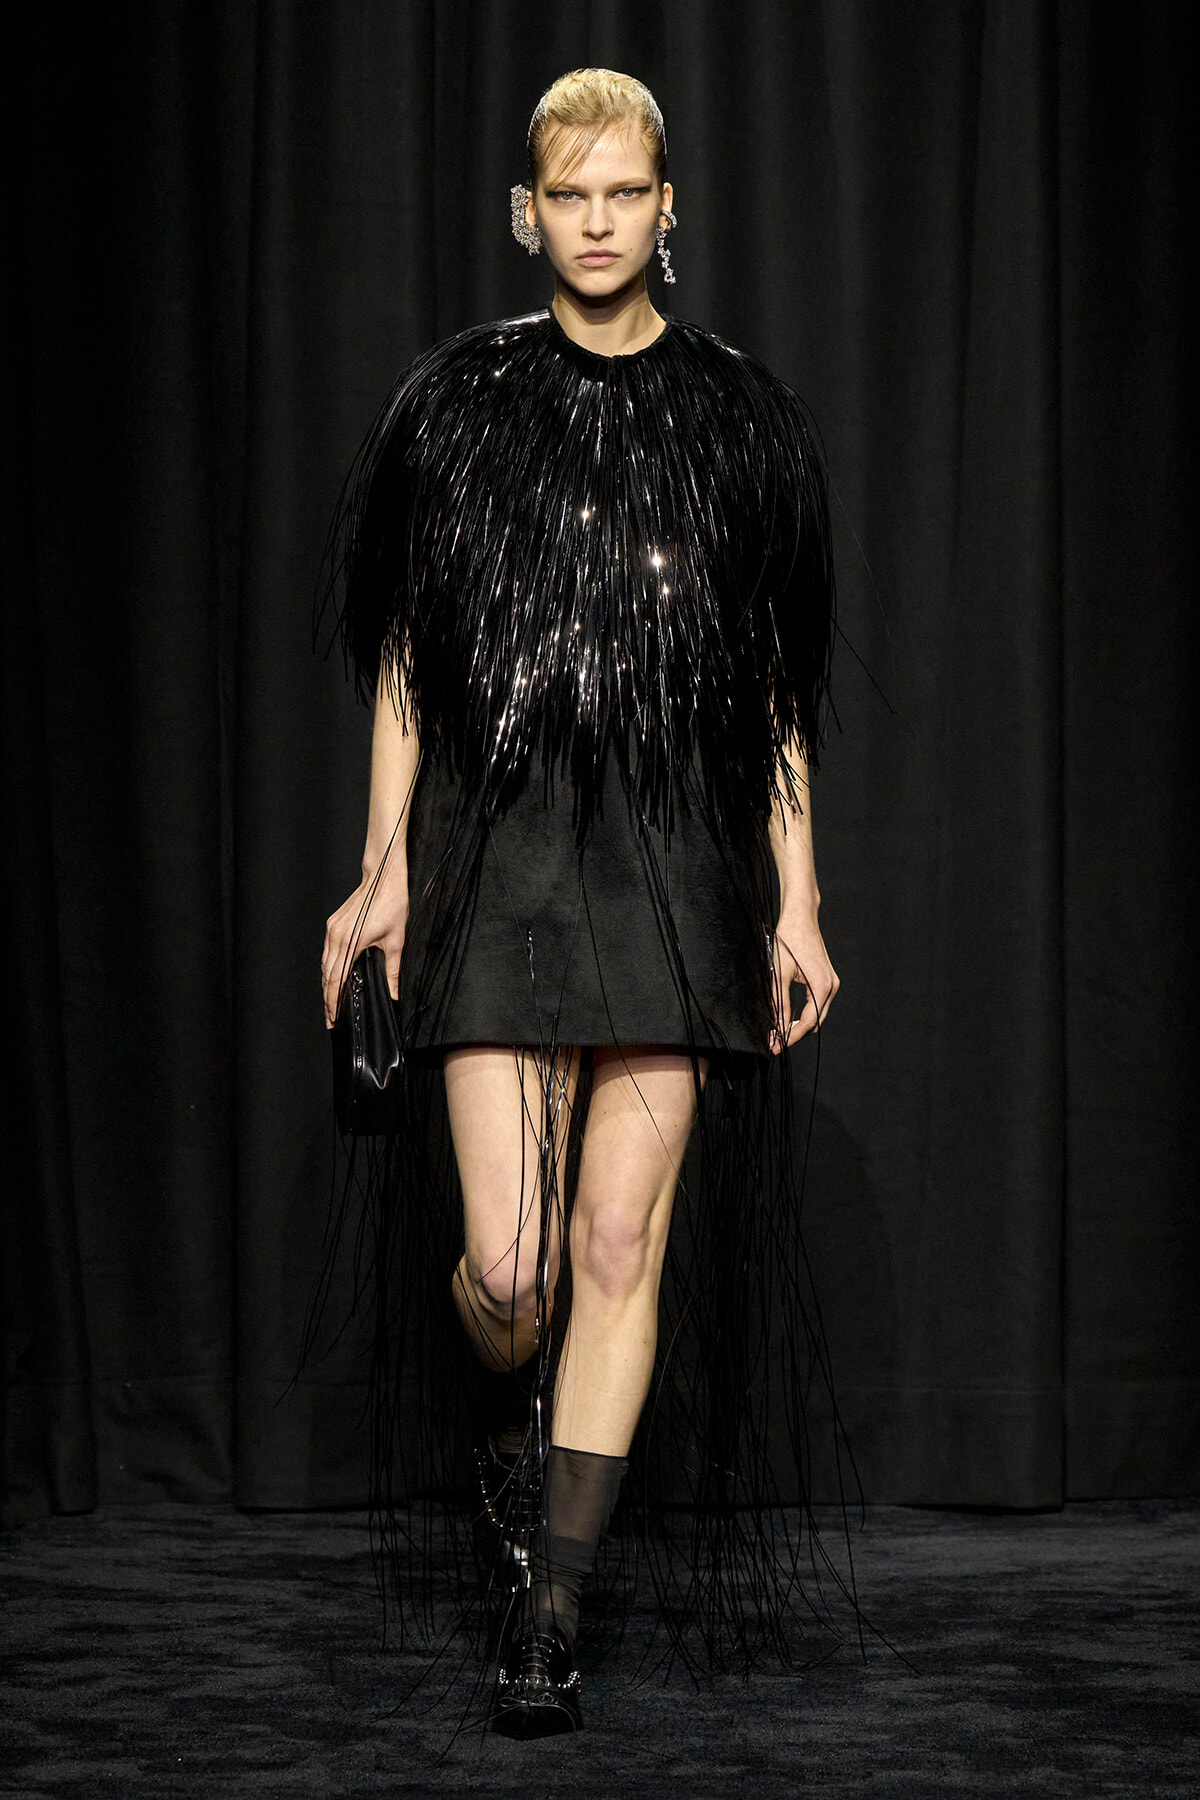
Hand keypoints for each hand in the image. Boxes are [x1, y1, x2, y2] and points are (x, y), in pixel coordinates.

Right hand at [322, 858, 407, 1028]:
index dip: (333, 1002)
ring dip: (327, 984)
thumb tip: (395, 994)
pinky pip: (326, 952)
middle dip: (327, 999)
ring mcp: (332, 929)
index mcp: (351, 942)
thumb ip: (393, 971)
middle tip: (331, 1019)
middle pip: (326, 975)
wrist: (383, 877)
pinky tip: (334, 978)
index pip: (337, 980)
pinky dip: (329, 968)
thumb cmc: (392, 905)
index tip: (333, 1019)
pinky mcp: (332, 924)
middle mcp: (336, 936)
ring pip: (324, 964)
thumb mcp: (397, 941)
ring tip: (331, 1003)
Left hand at [770, 911, 838, 1052]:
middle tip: (775, 1041)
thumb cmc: (789, 941)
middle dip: (796, 1034)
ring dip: (801, 1025)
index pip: (808, 1023)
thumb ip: (780, 1003)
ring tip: (780, 1031)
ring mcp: (831, 982)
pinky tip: (790, 1016)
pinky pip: (818, 1004)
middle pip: (816, 1023)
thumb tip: (778, 1026)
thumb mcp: (779, 974)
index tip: (775, 1045)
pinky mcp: (827, 979)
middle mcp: (831, 986)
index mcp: (822, 986)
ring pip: (818, 1015)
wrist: (800, 918)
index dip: (790, 1036)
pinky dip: (805, 1013)